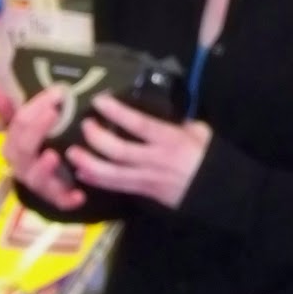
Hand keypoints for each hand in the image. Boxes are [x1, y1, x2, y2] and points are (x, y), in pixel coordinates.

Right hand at [0, 80, 88, 211]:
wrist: (52, 178)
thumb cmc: (35, 145)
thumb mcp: (22, 125)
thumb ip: (4, 106)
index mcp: (13, 144)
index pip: (18, 124)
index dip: (35, 107)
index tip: (57, 92)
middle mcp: (21, 165)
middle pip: (23, 149)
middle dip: (37, 130)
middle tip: (55, 112)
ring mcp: (37, 183)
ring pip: (34, 178)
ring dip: (43, 168)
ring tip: (53, 155)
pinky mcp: (55, 198)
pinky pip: (59, 201)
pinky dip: (67, 199)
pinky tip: (78, 195)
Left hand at [66, 94, 210, 209]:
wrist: (219, 193)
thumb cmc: (209, 158)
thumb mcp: (200, 132)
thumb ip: (180, 122)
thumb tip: (162, 111)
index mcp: (170, 140)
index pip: (139, 125)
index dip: (117, 112)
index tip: (100, 100)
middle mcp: (155, 160)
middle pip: (118, 151)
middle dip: (97, 138)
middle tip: (84, 124)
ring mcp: (147, 179)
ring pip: (112, 174)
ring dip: (89, 163)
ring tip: (73, 152)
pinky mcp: (144, 193)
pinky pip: (116, 187)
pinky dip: (97, 180)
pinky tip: (82, 173)